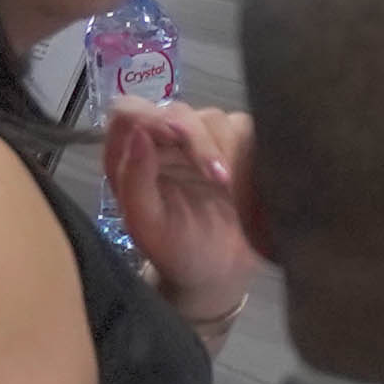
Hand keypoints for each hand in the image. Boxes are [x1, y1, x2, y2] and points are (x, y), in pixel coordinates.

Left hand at [103, 100, 264, 333]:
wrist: (220, 273)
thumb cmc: (176, 251)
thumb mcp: (146, 225)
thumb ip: (134, 180)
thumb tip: (139, 134)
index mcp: (130, 156)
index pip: (131, 110)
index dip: (151, 117)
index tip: (174, 140)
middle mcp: (164, 141)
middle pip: (178, 111)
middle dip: (200, 142)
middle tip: (220, 180)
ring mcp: (203, 142)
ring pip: (217, 118)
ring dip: (228, 151)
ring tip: (233, 190)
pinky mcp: (239, 146)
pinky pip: (250, 129)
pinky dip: (253, 152)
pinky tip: (251, 182)